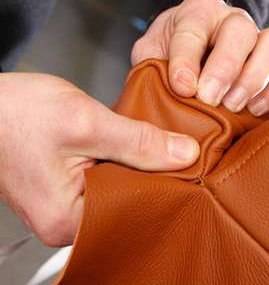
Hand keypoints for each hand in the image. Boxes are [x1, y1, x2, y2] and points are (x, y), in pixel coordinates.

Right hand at [0, 73, 199, 245]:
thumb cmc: (15, 112)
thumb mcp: (87, 121)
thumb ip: (139, 141)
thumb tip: (184, 154)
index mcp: (67, 219)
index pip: (135, 209)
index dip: (164, 183)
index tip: (185, 162)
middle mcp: (65, 222)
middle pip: (129, 201)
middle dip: (150, 173)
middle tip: (169, 146)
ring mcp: (65, 207)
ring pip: (120, 189)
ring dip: (135, 165)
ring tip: (145, 143)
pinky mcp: (67, 191)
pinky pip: (106, 181)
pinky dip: (120, 162)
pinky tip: (127, 146)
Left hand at [131, 0, 268, 115]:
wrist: (198, 52)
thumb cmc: (172, 54)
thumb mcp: (151, 52)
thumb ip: (150, 64)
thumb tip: (167, 89)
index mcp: (198, 10)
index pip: (194, 27)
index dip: (187, 59)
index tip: (182, 88)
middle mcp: (234, 19)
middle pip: (240, 31)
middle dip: (225, 68)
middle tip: (210, 100)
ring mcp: (259, 39)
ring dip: (255, 79)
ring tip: (234, 106)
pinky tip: (255, 109)